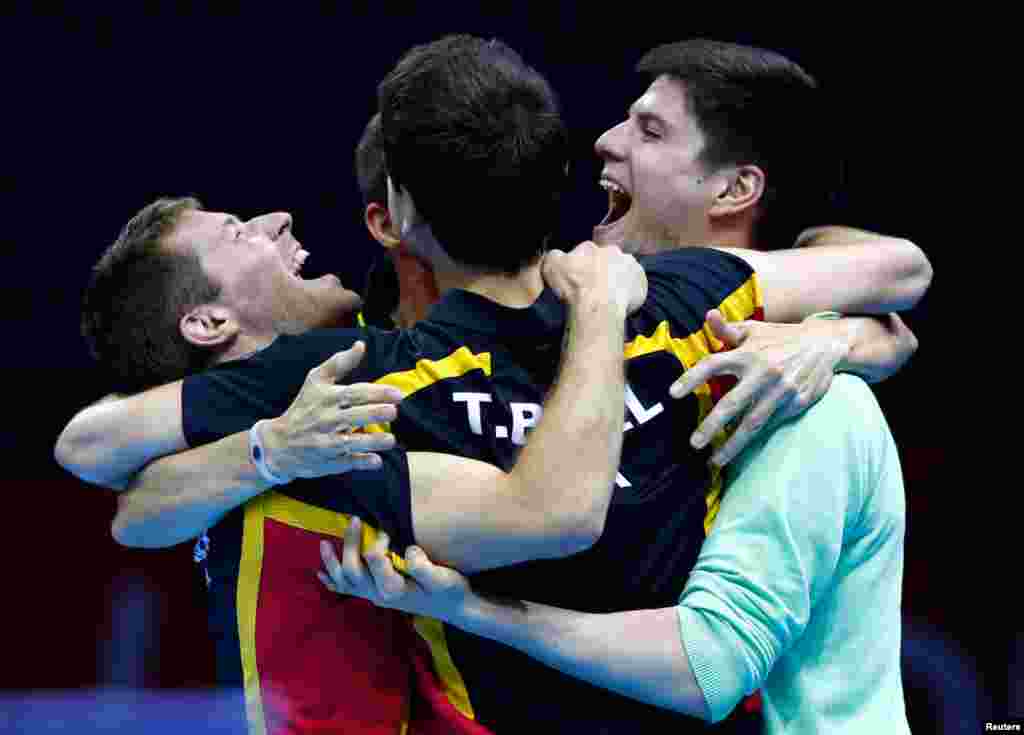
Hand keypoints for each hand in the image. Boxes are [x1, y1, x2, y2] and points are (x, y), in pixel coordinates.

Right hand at [262, 342, 403, 479]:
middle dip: (375, 414)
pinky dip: (361, 462)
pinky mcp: (329, 462)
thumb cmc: (304, 408)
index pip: (354, 393)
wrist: (278, 444)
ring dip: (373, 441)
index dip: (376, 393)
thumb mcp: (316, 382)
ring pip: (351, 442)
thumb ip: (339, 363)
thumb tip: (361, 345)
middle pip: (353, 416)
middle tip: (393, 412)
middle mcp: (326, 420)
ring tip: (390, 439)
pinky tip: (376, 461)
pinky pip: (347, 462)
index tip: (397, 394)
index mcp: (326, 398)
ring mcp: (327, 442)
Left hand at [317, 516, 472, 622]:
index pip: (373, 561)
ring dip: (332, 562)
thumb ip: (424, 567)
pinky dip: (332, 581)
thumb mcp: (443, 578)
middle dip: (349, 544)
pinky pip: (349, 590)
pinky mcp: (377, 595)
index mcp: (394, 590)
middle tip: (354, 520)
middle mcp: (380, 595)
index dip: (376, 542)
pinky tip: (321, 574)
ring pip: (345, 581)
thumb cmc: (450, 590)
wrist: (455, 608)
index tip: (388, 530)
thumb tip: (407, 550)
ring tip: (323, 544)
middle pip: (352, 570)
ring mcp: (376, 597)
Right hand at [542, 241, 646, 314]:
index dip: (581, 266)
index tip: (578, 279)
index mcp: (591, 247)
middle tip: (594, 288)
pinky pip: (635, 286)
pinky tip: (619, 302)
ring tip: (608, 296)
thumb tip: (558, 254)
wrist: (598, 307)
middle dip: (601, 270)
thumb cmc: (574, 286)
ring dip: (617, 279)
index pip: (585, 253)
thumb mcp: (551, 265)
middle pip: (606, 259)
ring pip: (623, 271)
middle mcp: (614, 251)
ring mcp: (631, 266)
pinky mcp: (642, 283)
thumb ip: (554, 255)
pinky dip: (628, 292)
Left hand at [669, 310, 850, 465]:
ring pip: (752, 422)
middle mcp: (763, 372)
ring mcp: (780, 390)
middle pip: (731, 403)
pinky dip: (755, 438)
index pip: (713, 364)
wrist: (826, 344)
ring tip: (715, 460)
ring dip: (733, 444)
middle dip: (711, 426)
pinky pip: (771, 424)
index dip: (691, 378)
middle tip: (694, 444)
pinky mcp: (796, 402)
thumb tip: (707, 315)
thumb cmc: (780, 337)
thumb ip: (727, 329)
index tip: (673, 394)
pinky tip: (740, 450)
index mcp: (748, 353)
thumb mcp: (754, 330)